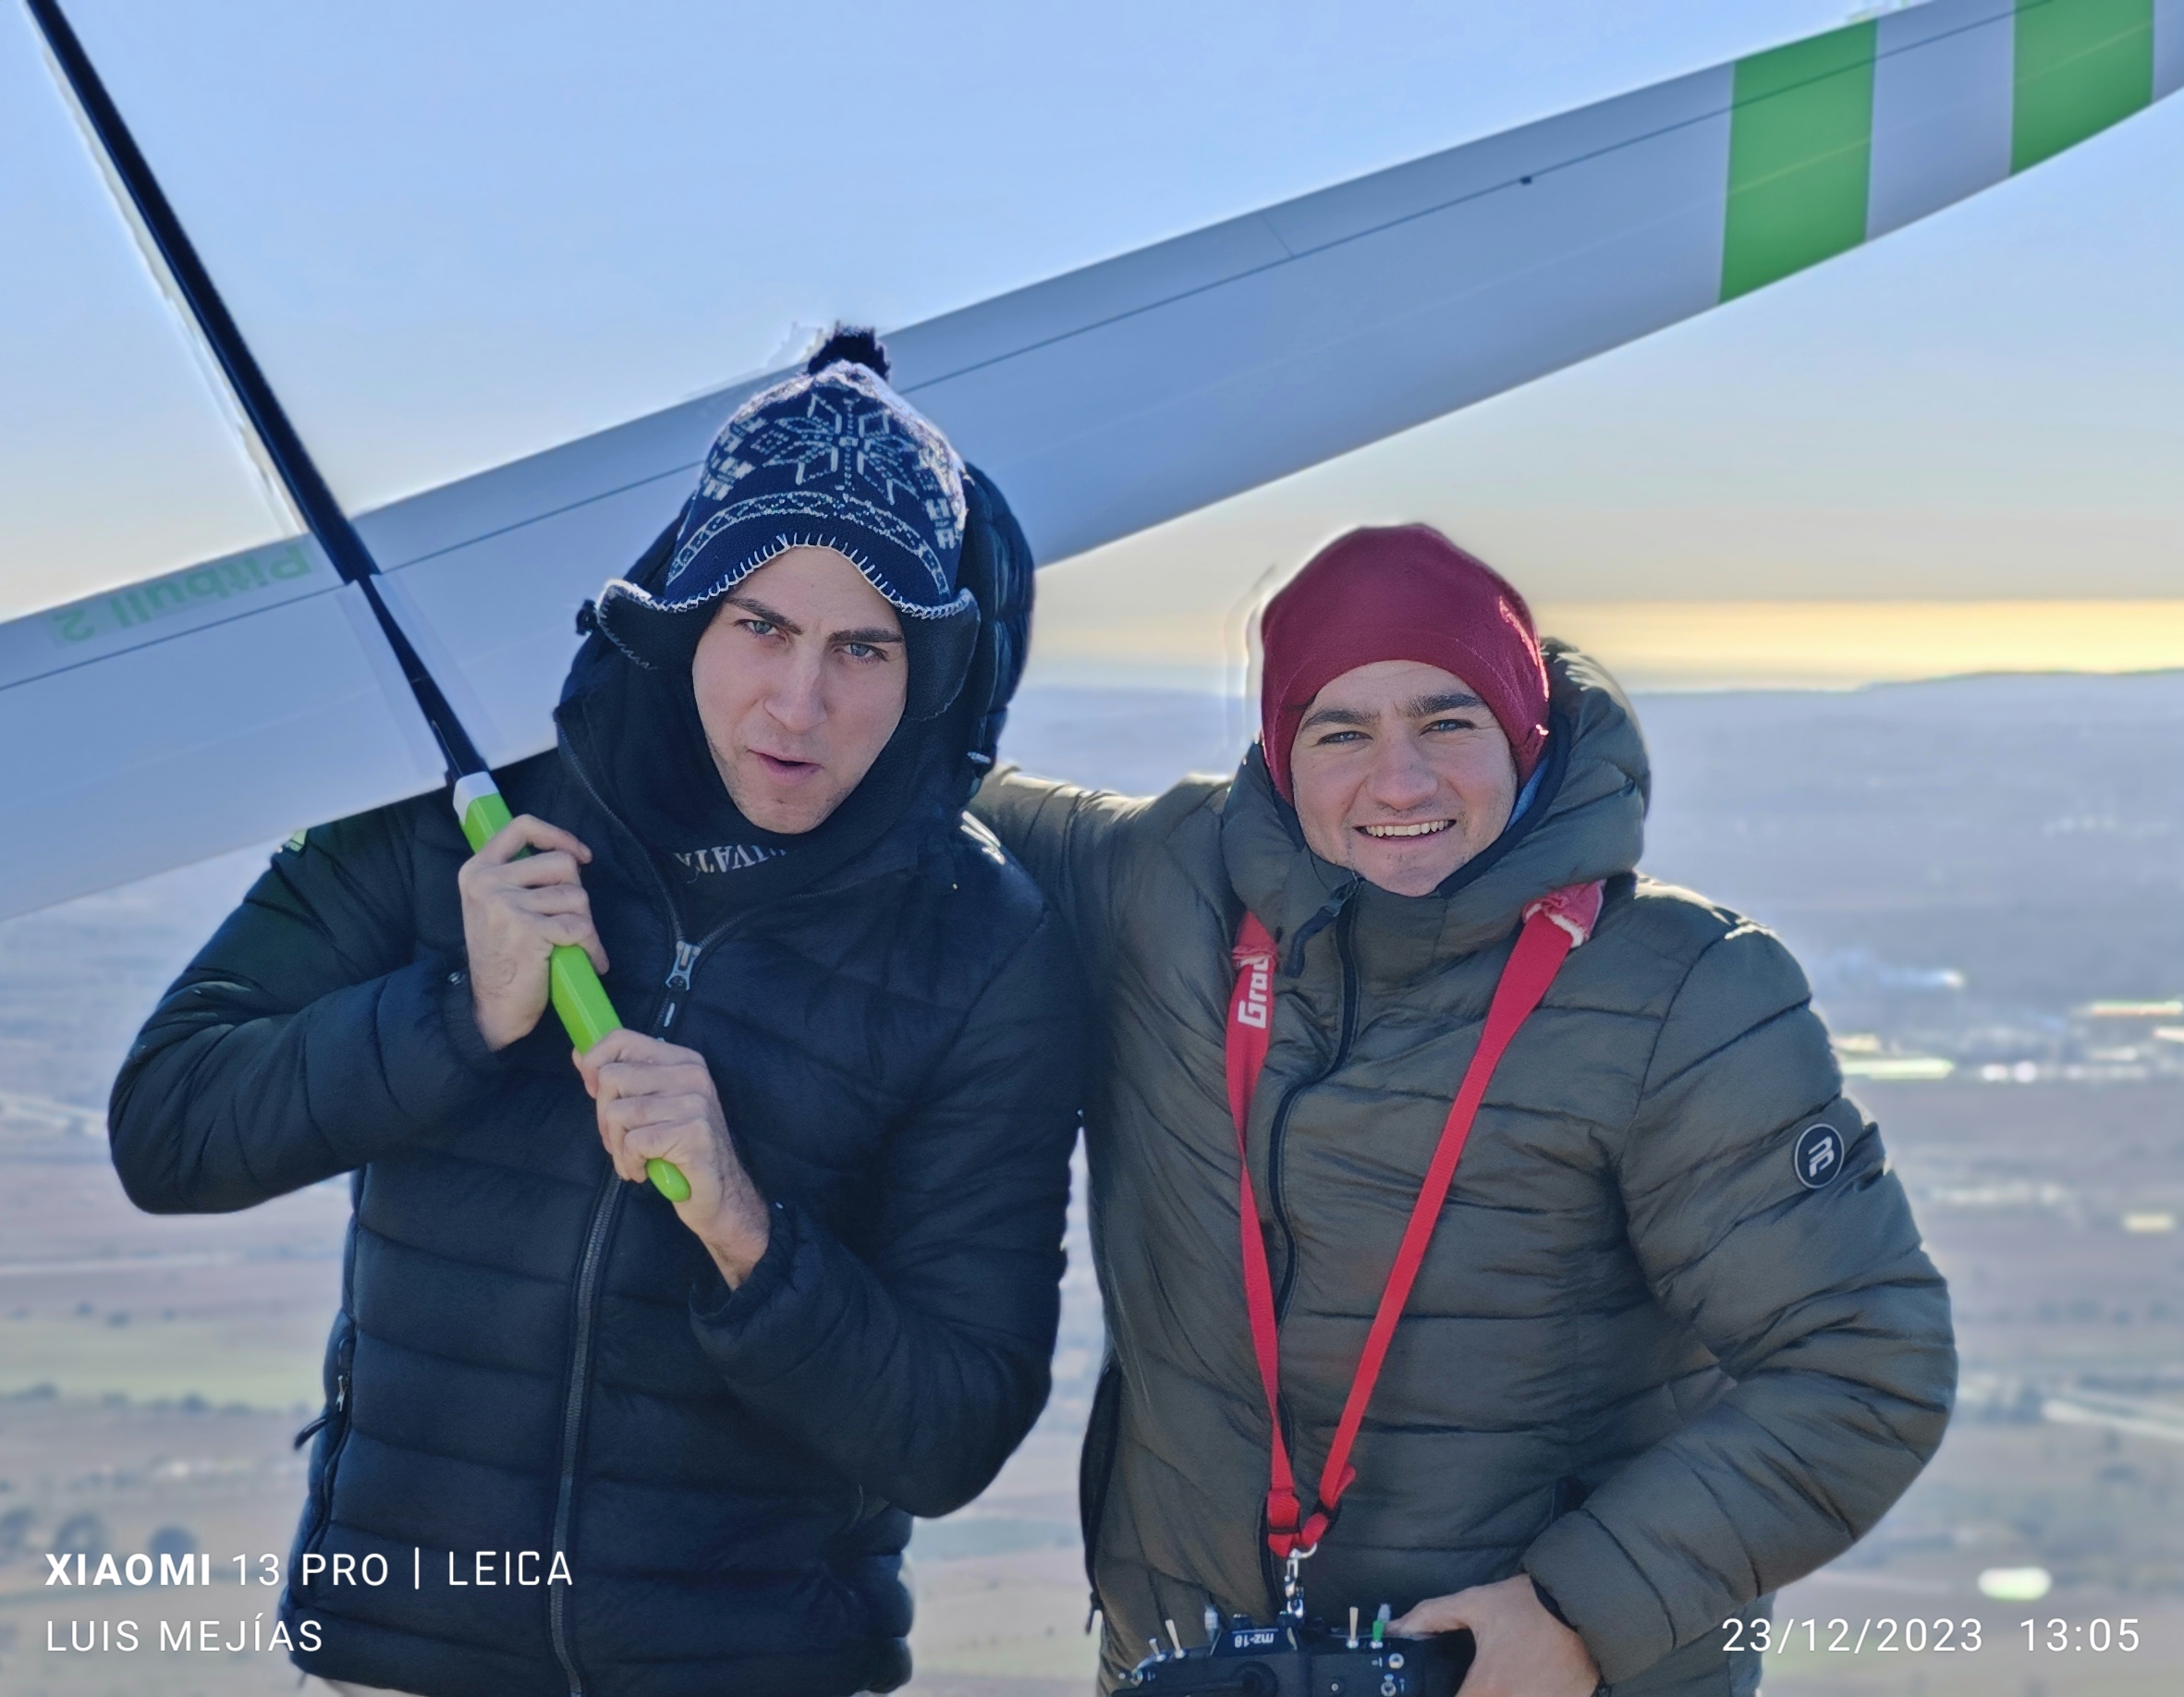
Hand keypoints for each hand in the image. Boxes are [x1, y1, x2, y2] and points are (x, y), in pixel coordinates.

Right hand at [458, 815, 608, 1050]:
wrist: (491, 1007)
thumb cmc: (502, 957)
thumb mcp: (494, 906)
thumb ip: (518, 877)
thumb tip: (568, 856)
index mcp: (477, 870)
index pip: (521, 826)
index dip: (558, 836)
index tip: (580, 855)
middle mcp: (488, 882)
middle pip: (563, 864)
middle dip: (578, 894)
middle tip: (571, 921)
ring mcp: (505, 905)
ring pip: (577, 897)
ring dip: (585, 924)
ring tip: (574, 944)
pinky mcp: (528, 931)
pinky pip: (581, 928)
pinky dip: (592, 947)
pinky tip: (588, 961)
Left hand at [574, 1029, 771, 1283]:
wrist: (720, 1193)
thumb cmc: (681, 1149)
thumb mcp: (655, 1105)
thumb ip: (624, 1079)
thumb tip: (580, 1053)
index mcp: (683, 1060)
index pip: (622, 1039)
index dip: (594, 1062)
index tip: (593, 1090)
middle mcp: (692, 1074)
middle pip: (611, 1078)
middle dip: (604, 1117)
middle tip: (621, 1141)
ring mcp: (695, 1102)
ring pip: (617, 1113)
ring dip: (617, 1146)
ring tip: (633, 1159)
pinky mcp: (693, 1133)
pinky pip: (634, 1142)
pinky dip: (629, 1163)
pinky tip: (642, 1171)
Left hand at [1392, 1575, 1598, 1696]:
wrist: (1587, 1607)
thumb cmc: (1528, 1606)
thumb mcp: (1474, 1603)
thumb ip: (1429, 1618)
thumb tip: (1395, 1628)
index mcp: (1486, 1690)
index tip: (1440, 1688)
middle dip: (1471, 1694)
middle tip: (1471, 1681)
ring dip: (1498, 1694)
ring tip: (1500, 1678)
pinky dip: (1524, 1695)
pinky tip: (1524, 1681)